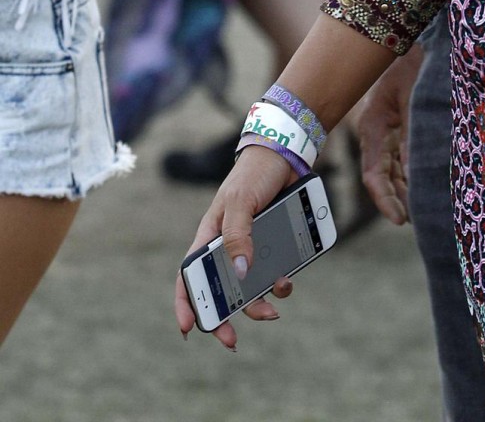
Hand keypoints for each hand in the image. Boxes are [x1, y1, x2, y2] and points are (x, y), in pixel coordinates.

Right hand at [175, 145, 294, 350]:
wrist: (286, 157)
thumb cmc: (253, 175)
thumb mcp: (240, 202)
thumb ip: (237, 235)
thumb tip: (239, 274)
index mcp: (209, 236)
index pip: (188, 274)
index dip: (185, 303)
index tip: (188, 329)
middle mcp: (227, 247)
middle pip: (220, 291)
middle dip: (224, 318)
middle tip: (232, 340)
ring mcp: (251, 249)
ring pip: (249, 288)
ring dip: (258, 304)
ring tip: (273, 309)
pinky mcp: (273, 247)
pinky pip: (273, 274)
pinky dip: (279, 284)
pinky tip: (286, 281)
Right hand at [356, 45, 422, 224]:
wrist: (408, 36)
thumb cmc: (413, 64)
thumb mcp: (414, 101)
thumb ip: (412, 138)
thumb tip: (414, 175)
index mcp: (373, 127)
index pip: (373, 176)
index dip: (385, 200)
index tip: (401, 220)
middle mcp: (375, 132)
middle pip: (382, 176)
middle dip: (397, 198)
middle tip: (417, 220)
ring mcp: (384, 127)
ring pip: (390, 167)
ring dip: (403, 186)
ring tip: (422, 206)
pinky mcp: (395, 122)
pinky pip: (398, 154)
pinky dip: (408, 169)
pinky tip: (423, 179)